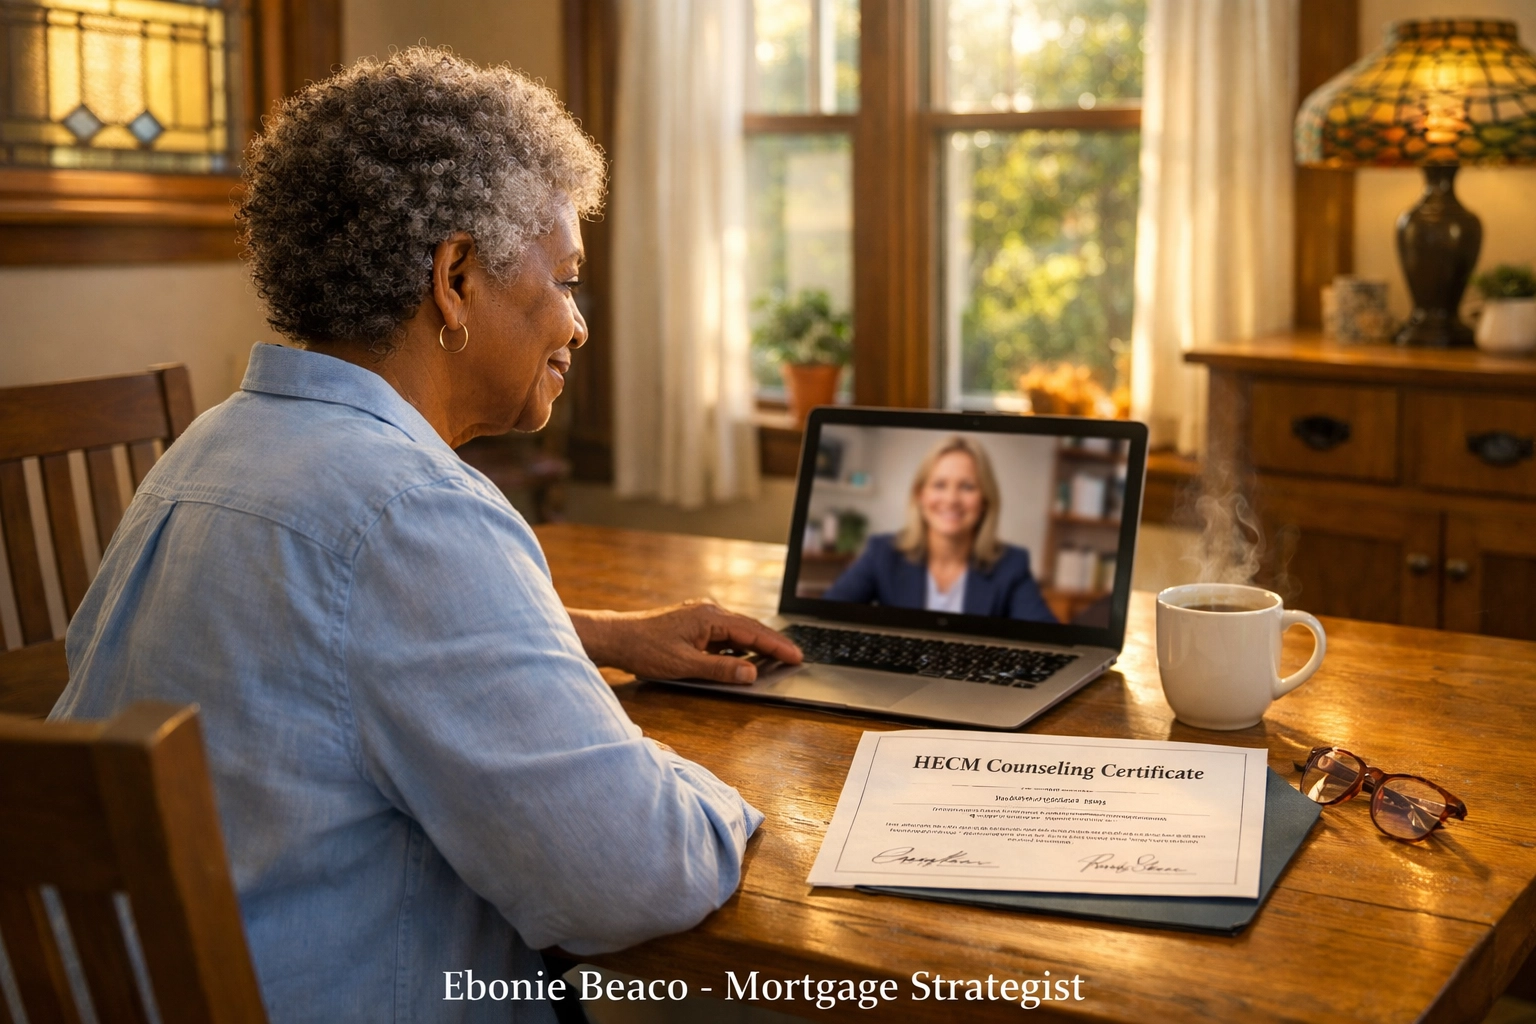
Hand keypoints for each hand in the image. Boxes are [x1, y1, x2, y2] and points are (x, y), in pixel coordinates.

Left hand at [568, 600, 802, 683]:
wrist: (618, 637)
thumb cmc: (646, 649)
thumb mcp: (685, 665)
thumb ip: (720, 670)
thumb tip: (750, 672)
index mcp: (711, 616)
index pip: (753, 632)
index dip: (777, 646)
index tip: (796, 656)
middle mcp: (709, 611)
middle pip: (750, 628)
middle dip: (773, 644)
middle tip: (795, 658)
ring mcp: (702, 616)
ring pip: (738, 631)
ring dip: (756, 645)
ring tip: (776, 660)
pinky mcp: (695, 624)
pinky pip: (724, 634)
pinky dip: (738, 646)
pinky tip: (744, 658)